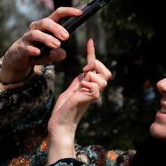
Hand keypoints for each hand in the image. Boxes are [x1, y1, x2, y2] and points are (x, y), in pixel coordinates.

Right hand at [0, 6, 82, 83]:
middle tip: (66, 37)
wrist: (18, 60)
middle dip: (57, 28)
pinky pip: (27, 47)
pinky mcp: (21, 48)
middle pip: (46, 22)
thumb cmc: (37, 52)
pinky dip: (33, 49)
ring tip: (57, 45)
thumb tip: (63, 53)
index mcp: (46, 26)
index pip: (58, 14)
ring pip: (36, 33)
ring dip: (47, 38)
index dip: (68, 12)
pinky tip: (38, 53)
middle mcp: (36, 28)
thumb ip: (57, 53)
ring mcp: (27, 38)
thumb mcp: (50, 54)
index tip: (80, 13)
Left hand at [46, 39, 111, 163]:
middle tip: (84, 69)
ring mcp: (92, 96)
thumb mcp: (71, 89)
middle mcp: (93, 90)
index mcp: (89, 85)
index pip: (95, 66)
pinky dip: (89, 85)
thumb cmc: (63, 109)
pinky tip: (81, 89)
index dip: (92, 52)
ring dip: (92, 76)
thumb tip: (86, 70)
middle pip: (107, 72)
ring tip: (81, 82)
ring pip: (103, 79)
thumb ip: (80, 80)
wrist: (59, 124)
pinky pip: (96, 88)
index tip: (89, 40)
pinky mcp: (88, 100)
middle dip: (97, 65)